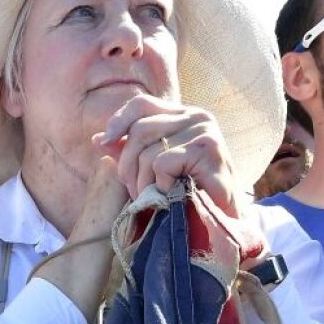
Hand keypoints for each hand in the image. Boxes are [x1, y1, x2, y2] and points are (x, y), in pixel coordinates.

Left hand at [95, 95, 238, 216]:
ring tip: (154, 198)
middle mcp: (196, 116)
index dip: (118, 121)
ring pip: (149, 150)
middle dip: (128, 165)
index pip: (142, 104)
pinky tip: (173, 194)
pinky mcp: (208, 150)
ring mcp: (204, 131)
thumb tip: (98, 139)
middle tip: (135, 191)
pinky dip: (161, 184)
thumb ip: (130, 152)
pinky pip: (163, 163)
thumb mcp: (155, 169)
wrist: (225, 219)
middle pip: (140, 129)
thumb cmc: (190, 194)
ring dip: (144, 182)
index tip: (105, 143)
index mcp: (183, 115)